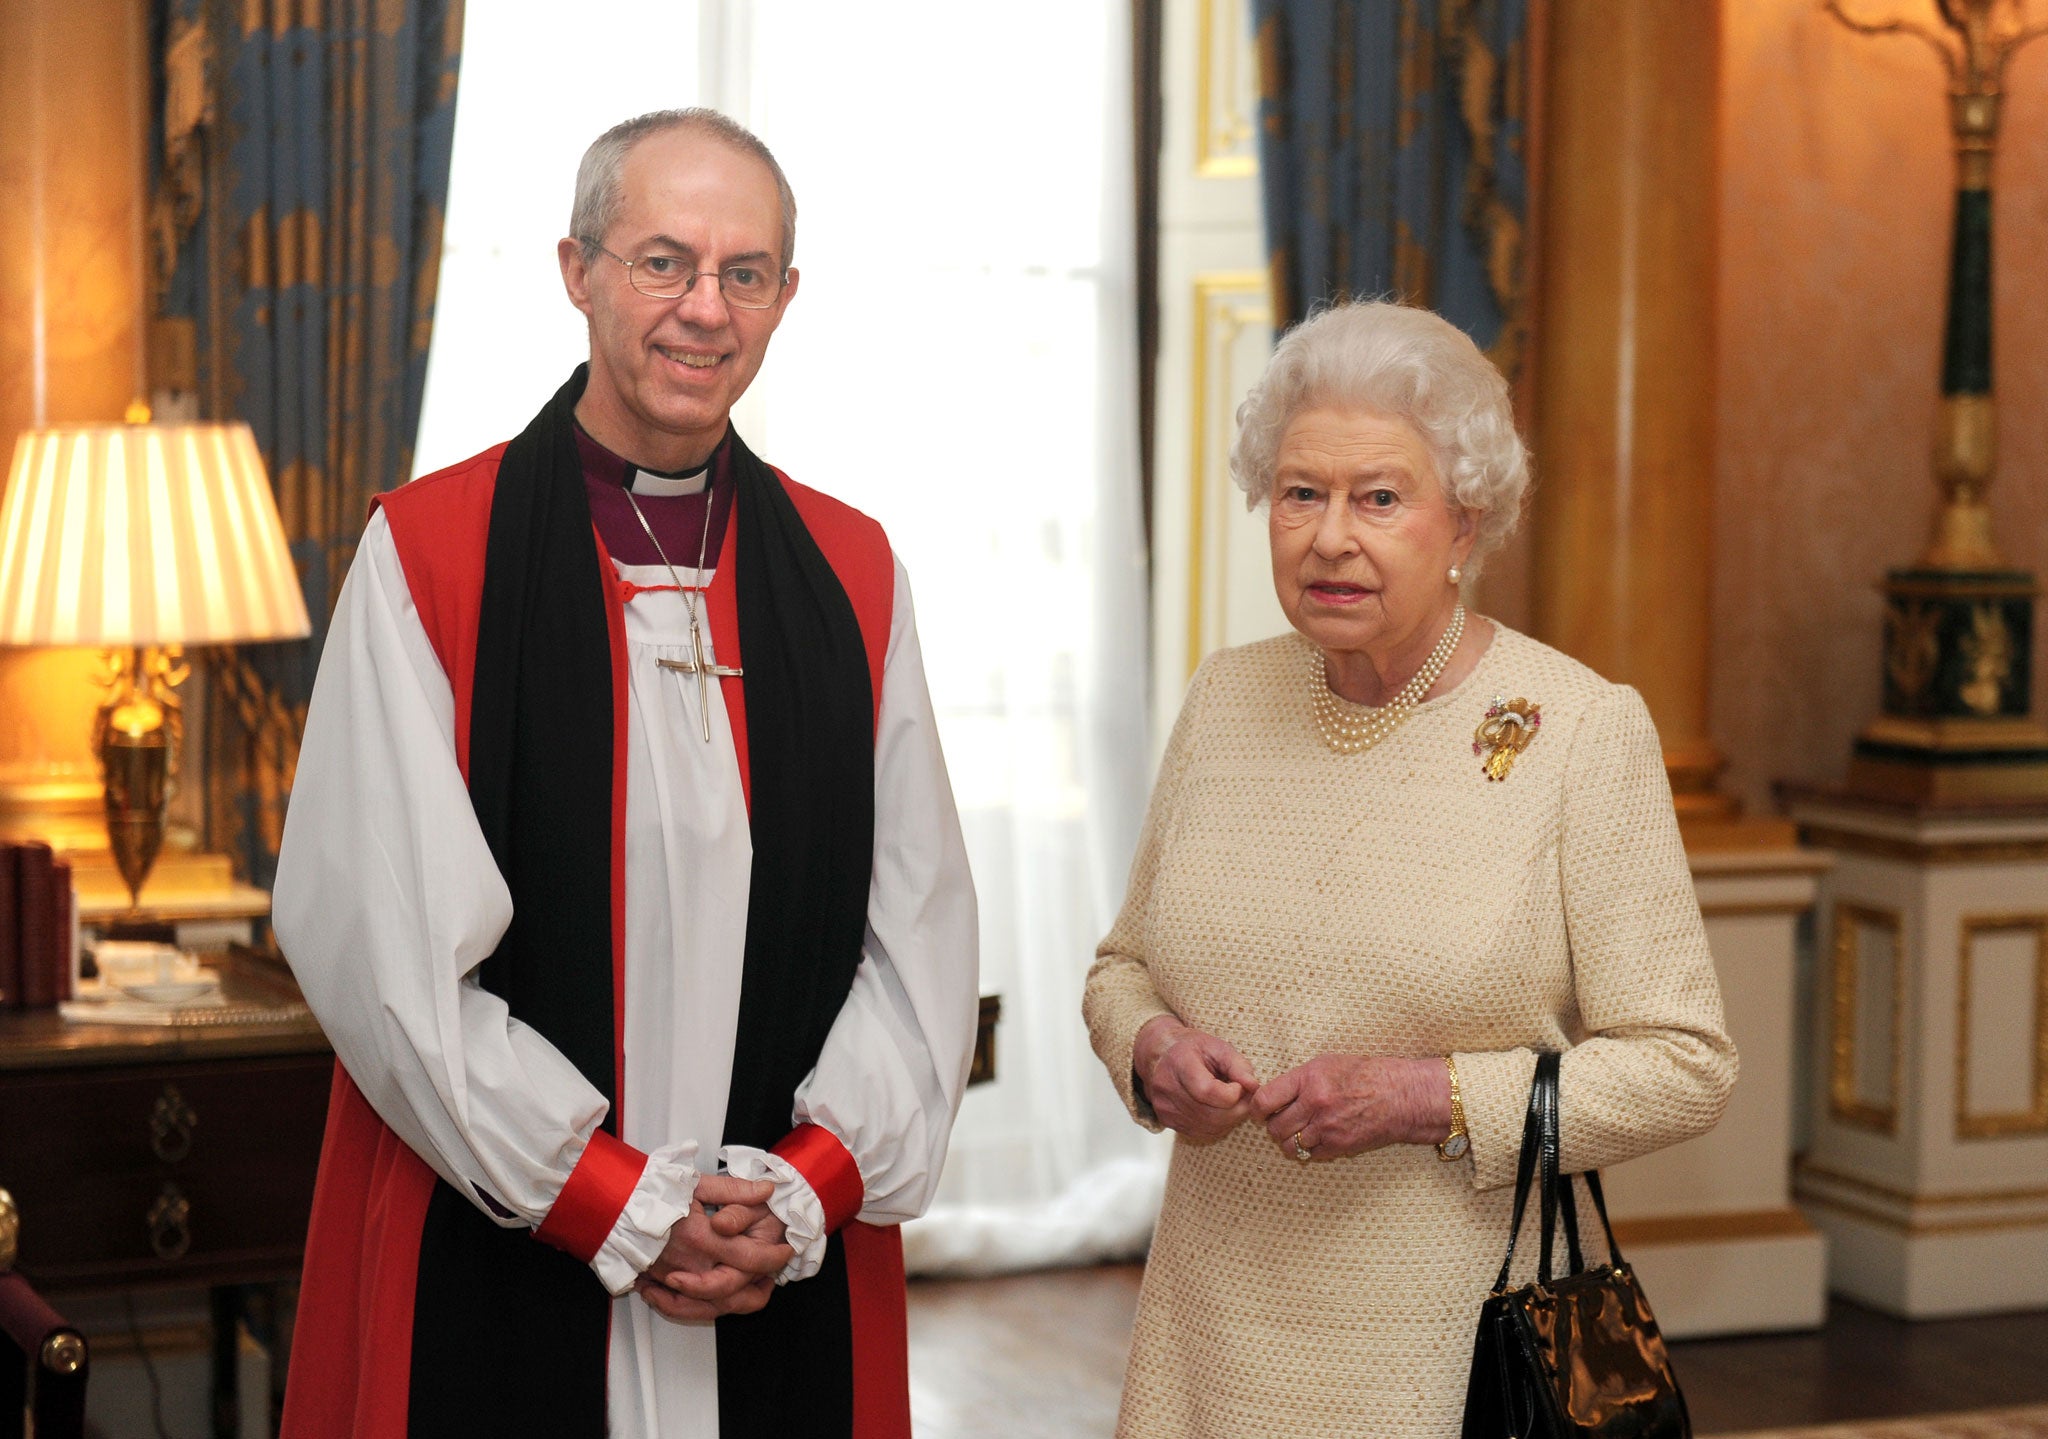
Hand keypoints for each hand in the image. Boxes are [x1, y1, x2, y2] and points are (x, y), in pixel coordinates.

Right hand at [636, 1174, 793, 1322]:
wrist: (610, 1204)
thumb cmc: (650, 1191)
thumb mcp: (696, 1183)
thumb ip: (734, 1189)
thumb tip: (766, 1190)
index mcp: (702, 1238)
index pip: (749, 1259)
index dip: (773, 1258)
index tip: (784, 1252)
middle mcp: (689, 1265)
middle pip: (733, 1293)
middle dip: (759, 1289)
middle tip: (772, 1275)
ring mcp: (673, 1279)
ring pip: (712, 1307)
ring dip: (737, 1303)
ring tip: (754, 1290)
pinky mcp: (660, 1285)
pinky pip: (686, 1308)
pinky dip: (705, 1309)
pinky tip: (718, 1299)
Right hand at [1133, 1014, 1259, 1140]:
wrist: (1162, 1056)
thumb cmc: (1193, 1049)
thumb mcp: (1218, 1047)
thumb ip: (1238, 1066)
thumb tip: (1253, 1087)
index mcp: (1179, 1063)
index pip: (1207, 1091)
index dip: (1233, 1093)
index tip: (1238, 1084)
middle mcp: (1166, 1087)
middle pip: (1211, 1114)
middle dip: (1236, 1109)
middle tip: (1243, 1096)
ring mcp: (1164, 1107)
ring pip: (1209, 1127)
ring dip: (1229, 1118)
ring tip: (1231, 1101)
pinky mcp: (1166, 1121)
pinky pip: (1201, 1132)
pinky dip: (1217, 1124)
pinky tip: (1217, 1108)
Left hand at [1251, 1054, 1448, 1160]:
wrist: (1400, 1096)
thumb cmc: (1364, 1074)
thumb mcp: (1327, 1064)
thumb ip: (1298, 1079)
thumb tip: (1272, 1094)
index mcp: (1309, 1079)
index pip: (1264, 1100)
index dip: (1256, 1108)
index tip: (1259, 1110)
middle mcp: (1315, 1104)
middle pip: (1274, 1127)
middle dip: (1273, 1126)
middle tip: (1281, 1121)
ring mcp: (1327, 1128)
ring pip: (1289, 1145)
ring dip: (1289, 1141)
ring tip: (1298, 1131)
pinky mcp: (1339, 1146)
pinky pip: (1310, 1155)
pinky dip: (1308, 1150)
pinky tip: (1316, 1139)